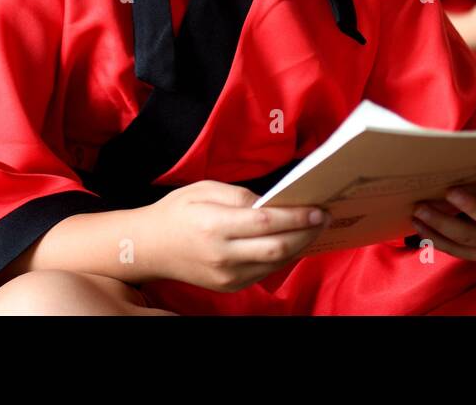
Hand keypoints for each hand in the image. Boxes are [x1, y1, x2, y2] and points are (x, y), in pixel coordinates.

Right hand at [145, 180, 327, 291]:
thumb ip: (240, 195)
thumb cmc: (177, 211)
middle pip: (277, 247)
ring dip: (300, 245)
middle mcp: (223, 254)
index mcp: (215, 225)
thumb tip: (272, 202)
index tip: (318, 207)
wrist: (149, 248)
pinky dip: (284, 256)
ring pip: (275, 262)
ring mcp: (227, 275)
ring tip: (315, 228)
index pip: (266, 222)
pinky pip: (265, 271)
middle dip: (306, 232)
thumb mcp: (204, 189)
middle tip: (325, 217)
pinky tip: (293, 242)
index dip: (296, 216)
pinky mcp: (229, 286)